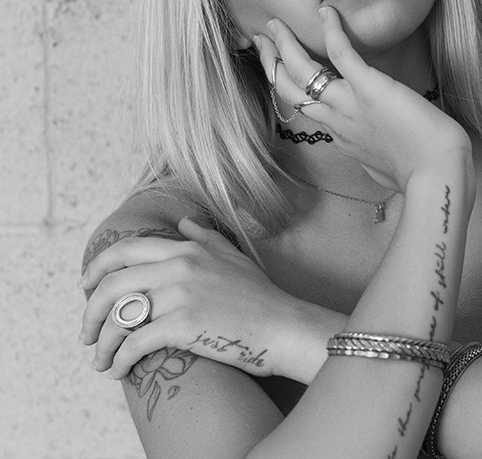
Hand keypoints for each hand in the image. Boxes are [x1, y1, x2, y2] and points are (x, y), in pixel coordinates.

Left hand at [79, 218, 308, 379]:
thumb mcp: (233, 256)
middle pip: (112, 283)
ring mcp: (180, 295)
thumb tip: (182, 223)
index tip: (86, 287)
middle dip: (90, 311)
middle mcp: (179, 266)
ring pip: (118, 317)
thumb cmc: (260, 295)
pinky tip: (119, 371)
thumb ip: (204, 237)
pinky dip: (119, 361)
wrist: (282, 325)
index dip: (97, 269)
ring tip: (100, 360)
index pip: (126, 249)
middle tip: (87, 332)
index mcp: (187, 249)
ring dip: (102, 344)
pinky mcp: (182, 325)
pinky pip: (133, 344)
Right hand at [256, 7, 471, 191]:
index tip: (278, 69)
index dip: (286, 86)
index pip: (303, 107)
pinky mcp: (370, 87)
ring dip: (285, 45)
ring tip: (275, 23)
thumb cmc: (419, 173)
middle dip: (271, 61)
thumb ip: (374, 153)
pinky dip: (332, 30)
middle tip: (262, 37)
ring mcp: (349, 103)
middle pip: (288, 89)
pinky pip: (342, 54)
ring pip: (302, 71)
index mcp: (340, 135)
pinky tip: (326, 11)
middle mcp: (336, 120)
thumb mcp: (385, 166)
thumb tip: (378, 152)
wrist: (435, 173)